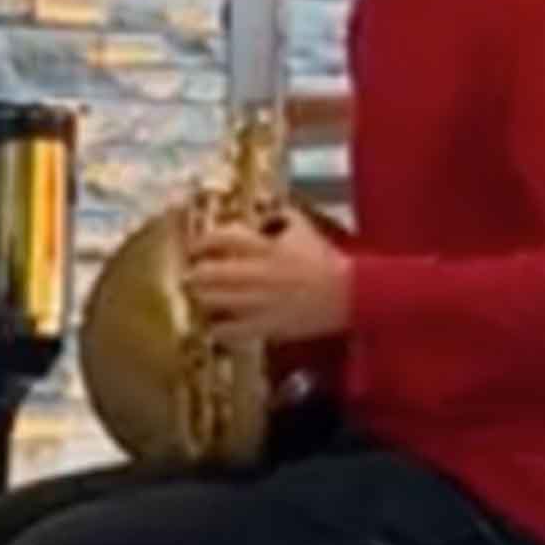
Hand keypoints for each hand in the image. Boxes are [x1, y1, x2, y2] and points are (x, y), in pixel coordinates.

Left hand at [185, 210, 351, 343]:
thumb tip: (265, 214)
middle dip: (195, 274)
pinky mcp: (266, 325)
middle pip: (207, 273)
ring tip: (203, 298)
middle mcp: (256, 274)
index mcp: (265, 248)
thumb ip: (283, 217)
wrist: (352, 295)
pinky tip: (218, 326)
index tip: (195, 248)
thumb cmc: (326, 262)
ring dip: (203, 298)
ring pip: (212, 301)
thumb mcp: (305, 231)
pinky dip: (218, 329)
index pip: (221, 238)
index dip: (201, 242)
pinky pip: (229, 331)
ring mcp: (259, 302)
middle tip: (193, 276)